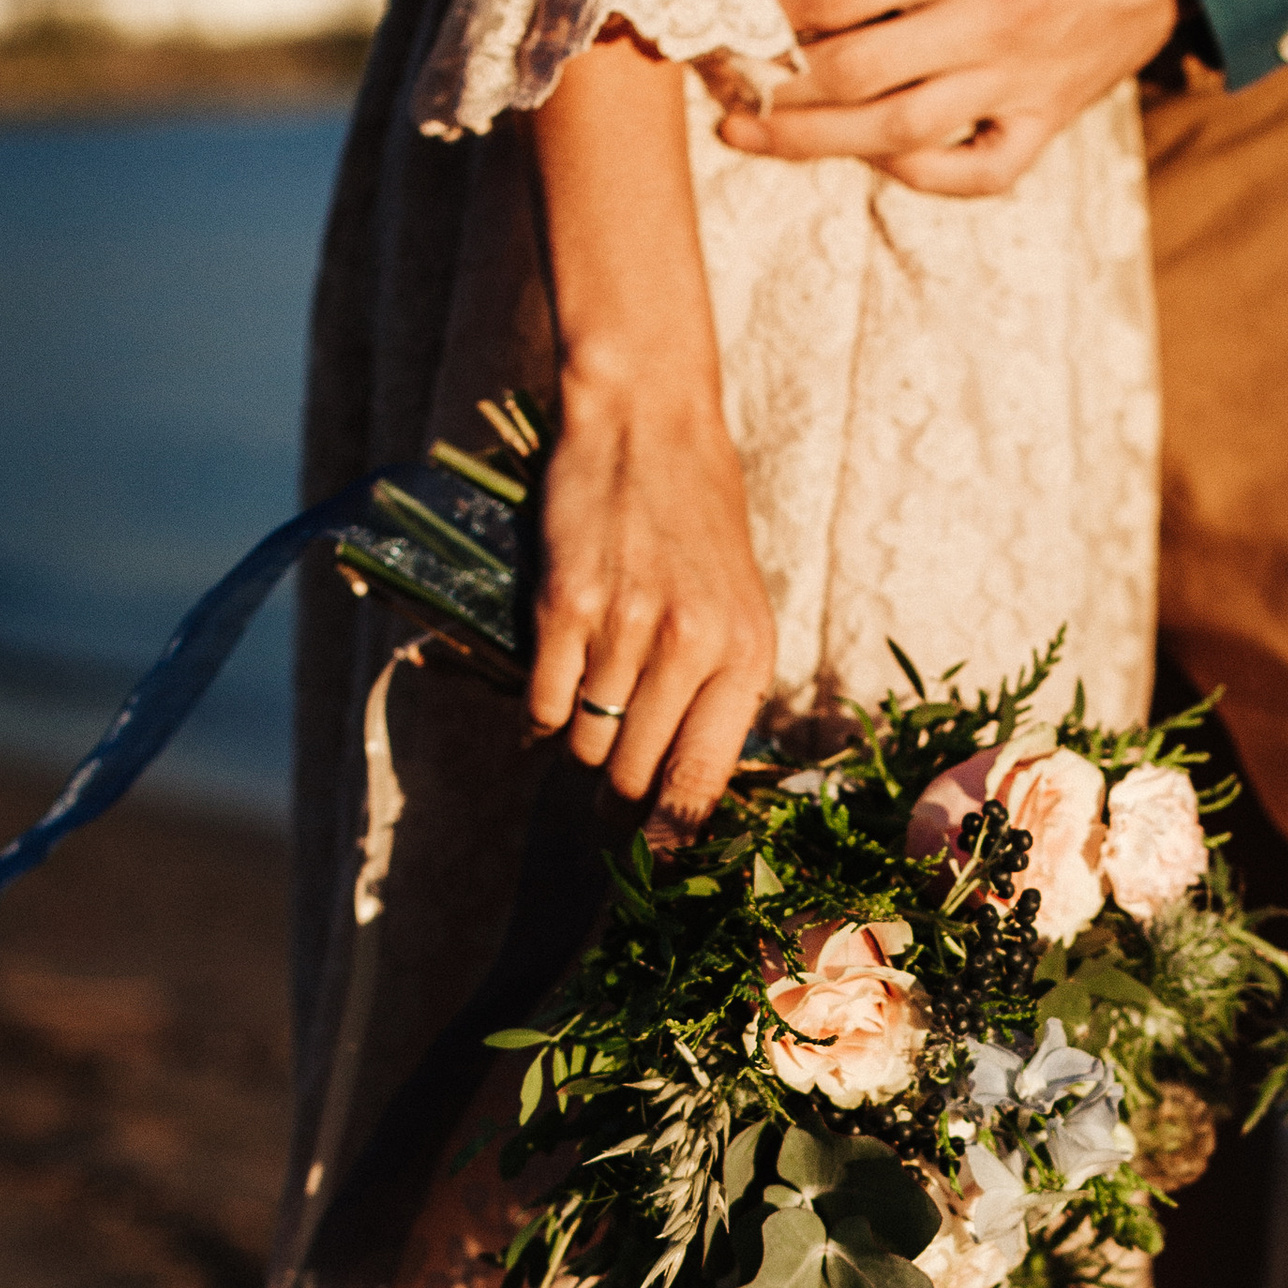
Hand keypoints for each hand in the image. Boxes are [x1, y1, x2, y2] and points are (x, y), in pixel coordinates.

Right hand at [524, 363, 774, 825]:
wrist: (649, 424)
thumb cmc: (699, 521)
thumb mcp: (741, 607)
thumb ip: (722, 692)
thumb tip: (684, 793)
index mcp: (747, 655)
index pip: (701, 783)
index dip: (669, 837)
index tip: (650, 863)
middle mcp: (692, 646)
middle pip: (633, 775)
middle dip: (614, 797)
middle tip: (604, 796)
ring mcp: (626, 626)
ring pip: (585, 742)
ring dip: (577, 746)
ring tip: (587, 715)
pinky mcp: (565, 605)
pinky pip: (543, 703)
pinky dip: (540, 716)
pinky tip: (551, 694)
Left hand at [717, 0, 1179, 197]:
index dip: (766, 11)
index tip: (720, 13)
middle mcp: (986, 23)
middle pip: (854, 74)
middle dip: (772, 82)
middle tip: (715, 83)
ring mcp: (1018, 81)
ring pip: (901, 130)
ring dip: (816, 142)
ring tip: (751, 136)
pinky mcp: (1048, 117)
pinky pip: (982, 170)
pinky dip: (924, 176)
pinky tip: (876, 157)